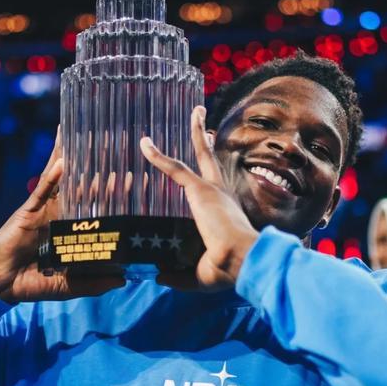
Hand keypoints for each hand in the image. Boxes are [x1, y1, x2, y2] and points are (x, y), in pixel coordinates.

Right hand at [0, 130, 124, 302]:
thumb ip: (93, 283)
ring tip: (90, 138)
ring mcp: (44, 210)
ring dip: (76, 160)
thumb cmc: (33, 284)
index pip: (98, 209)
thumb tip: (123, 280)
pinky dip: (53, 175)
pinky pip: (42, 189)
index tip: (137, 181)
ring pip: (64, 181)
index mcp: (73, 231)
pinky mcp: (28, 210)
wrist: (1, 285)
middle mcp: (61, 216)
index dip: (115, 196)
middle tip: (121, 151)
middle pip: (84, 188)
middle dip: (102, 171)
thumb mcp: (69, 286)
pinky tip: (64, 160)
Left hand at [140, 107, 258, 290]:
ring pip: (200, 153)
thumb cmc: (228, 270)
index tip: (207, 158)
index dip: (209, 171)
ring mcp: (213, 189)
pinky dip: (157, 156)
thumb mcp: (200, 274)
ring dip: (196, 131)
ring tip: (195, 110)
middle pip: (212, 158)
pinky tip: (144, 143)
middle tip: (202, 118)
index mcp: (225, 211)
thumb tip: (159, 275)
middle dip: (206, 137)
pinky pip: (174, 167)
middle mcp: (222, 194)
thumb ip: (179, 273)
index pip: (215, 185)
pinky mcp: (201, 190)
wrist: (241, 260)